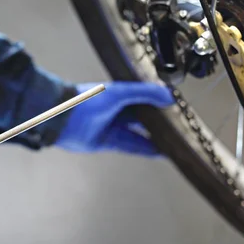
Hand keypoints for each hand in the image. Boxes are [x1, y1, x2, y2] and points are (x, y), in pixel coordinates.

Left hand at [56, 82, 173, 155]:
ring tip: (175, 143)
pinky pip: (130, 146)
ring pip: (138, 134)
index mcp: (118, 93)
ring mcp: (110, 126)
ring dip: (155, 139)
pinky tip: (160, 151)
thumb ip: (144, 93)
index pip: (144, 98)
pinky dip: (145, 149)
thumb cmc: (88, 100)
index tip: (177, 108)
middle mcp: (115, 109)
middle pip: (142, 117)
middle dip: (159, 123)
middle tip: (180, 128)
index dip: (160, 103)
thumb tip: (170, 96)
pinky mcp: (106, 142)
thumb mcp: (120, 92)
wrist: (63, 118)